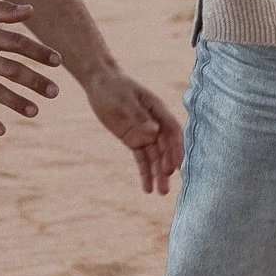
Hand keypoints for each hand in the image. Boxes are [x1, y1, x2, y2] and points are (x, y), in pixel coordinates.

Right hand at [0, 0, 61, 135]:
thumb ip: (3, 11)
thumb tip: (31, 10)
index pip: (18, 43)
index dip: (39, 52)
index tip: (58, 61)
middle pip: (11, 70)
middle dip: (35, 81)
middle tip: (55, 92)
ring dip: (15, 102)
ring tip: (35, 111)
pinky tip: (1, 130)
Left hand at [83, 66, 184, 194]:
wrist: (99, 82)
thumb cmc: (113, 87)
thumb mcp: (122, 100)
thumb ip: (137, 117)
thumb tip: (154, 132)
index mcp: (157, 109)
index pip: (172, 131)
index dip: (176, 149)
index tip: (175, 166)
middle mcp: (155, 123)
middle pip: (165, 147)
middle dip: (167, 166)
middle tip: (166, 185)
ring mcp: (144, 132)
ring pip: (155, 156)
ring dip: (158, 173)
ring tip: (161, 192)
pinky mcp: (133, 139)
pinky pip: (141, 158)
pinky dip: (145, 172)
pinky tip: (147, 188)